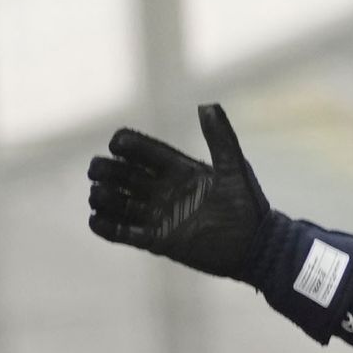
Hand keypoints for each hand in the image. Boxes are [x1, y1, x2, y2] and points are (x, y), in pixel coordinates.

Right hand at [86, 103, 272, 279]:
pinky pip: (122, 233)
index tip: (118, 146)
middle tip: (99, 173)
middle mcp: (162, 189)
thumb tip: (208, 105)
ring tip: (100, 197)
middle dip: (105, 170)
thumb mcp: (234, 170)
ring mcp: (158, 216)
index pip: (140, 150)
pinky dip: (105, 228)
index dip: (124, 145)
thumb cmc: (249, 207)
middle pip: (120, 174)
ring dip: (102, 198)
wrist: (256, 248)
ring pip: (117, 203)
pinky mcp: (157, 241)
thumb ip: (221, 139)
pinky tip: (96, 220)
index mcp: (176, 168)